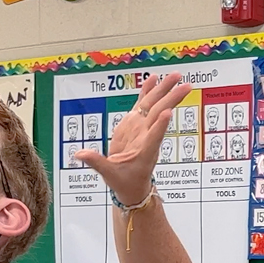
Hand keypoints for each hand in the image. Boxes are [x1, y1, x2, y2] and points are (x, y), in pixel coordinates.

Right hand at [77, 73, 192, 205]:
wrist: (133, 186)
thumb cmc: (124, 182)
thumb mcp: (110, 175)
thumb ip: (96, 162)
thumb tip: (80, 155)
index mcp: (143, 152)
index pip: (153, 138)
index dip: (160, 125)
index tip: (168, 112)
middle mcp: (146, 138)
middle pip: (158, 115)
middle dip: (170, 98)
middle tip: (183, 83)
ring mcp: (142, 129)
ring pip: (154, 107)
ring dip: (165, 91)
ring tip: (176, 76)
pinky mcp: (136, 125)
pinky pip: (144, 105)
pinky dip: (149, 91)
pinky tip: (155, 78)